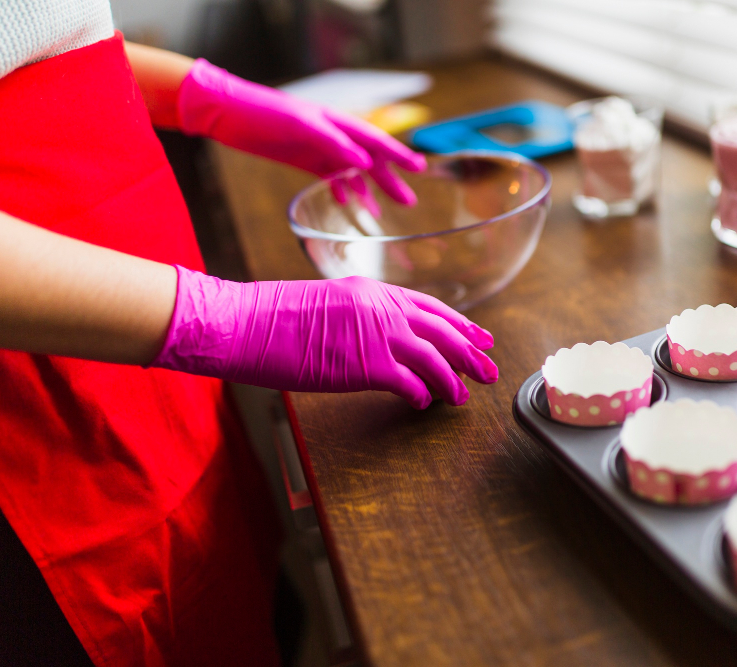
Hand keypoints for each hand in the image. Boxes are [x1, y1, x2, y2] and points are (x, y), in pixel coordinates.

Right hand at [151, 268, 497, 408]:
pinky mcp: (367, 366)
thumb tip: (376, 335)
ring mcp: (377, 335)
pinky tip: (425, 404)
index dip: (460, 324)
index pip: (430, 307)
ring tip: (463, 397)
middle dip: (471, 353)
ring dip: (453, 380)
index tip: (480, 337)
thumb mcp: (326, 303)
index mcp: (372, 292)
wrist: (246, 322)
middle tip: (490, 369)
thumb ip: (358, 316)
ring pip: (435, 359)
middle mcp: (382, 309)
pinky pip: (410, 383)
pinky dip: (423, 395)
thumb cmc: (273, 316)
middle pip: (443, 332)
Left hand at [176, 59, 426, 205]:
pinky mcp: (303, 159)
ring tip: (383, 213)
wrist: (229, 113)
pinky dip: (340, 190)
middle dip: (390, 180)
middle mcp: (333, 136)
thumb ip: (334, 144)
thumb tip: (366, 165)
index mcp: (338, 123)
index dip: (399, 155)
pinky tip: (346, 204)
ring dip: (368, 190)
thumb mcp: (302, 126)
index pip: (376, 141)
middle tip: (410, 201)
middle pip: (369, 160)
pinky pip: (329, 176)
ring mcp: (319, 148)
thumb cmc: (264, 113)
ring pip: (352, 172)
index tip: (420, 168)